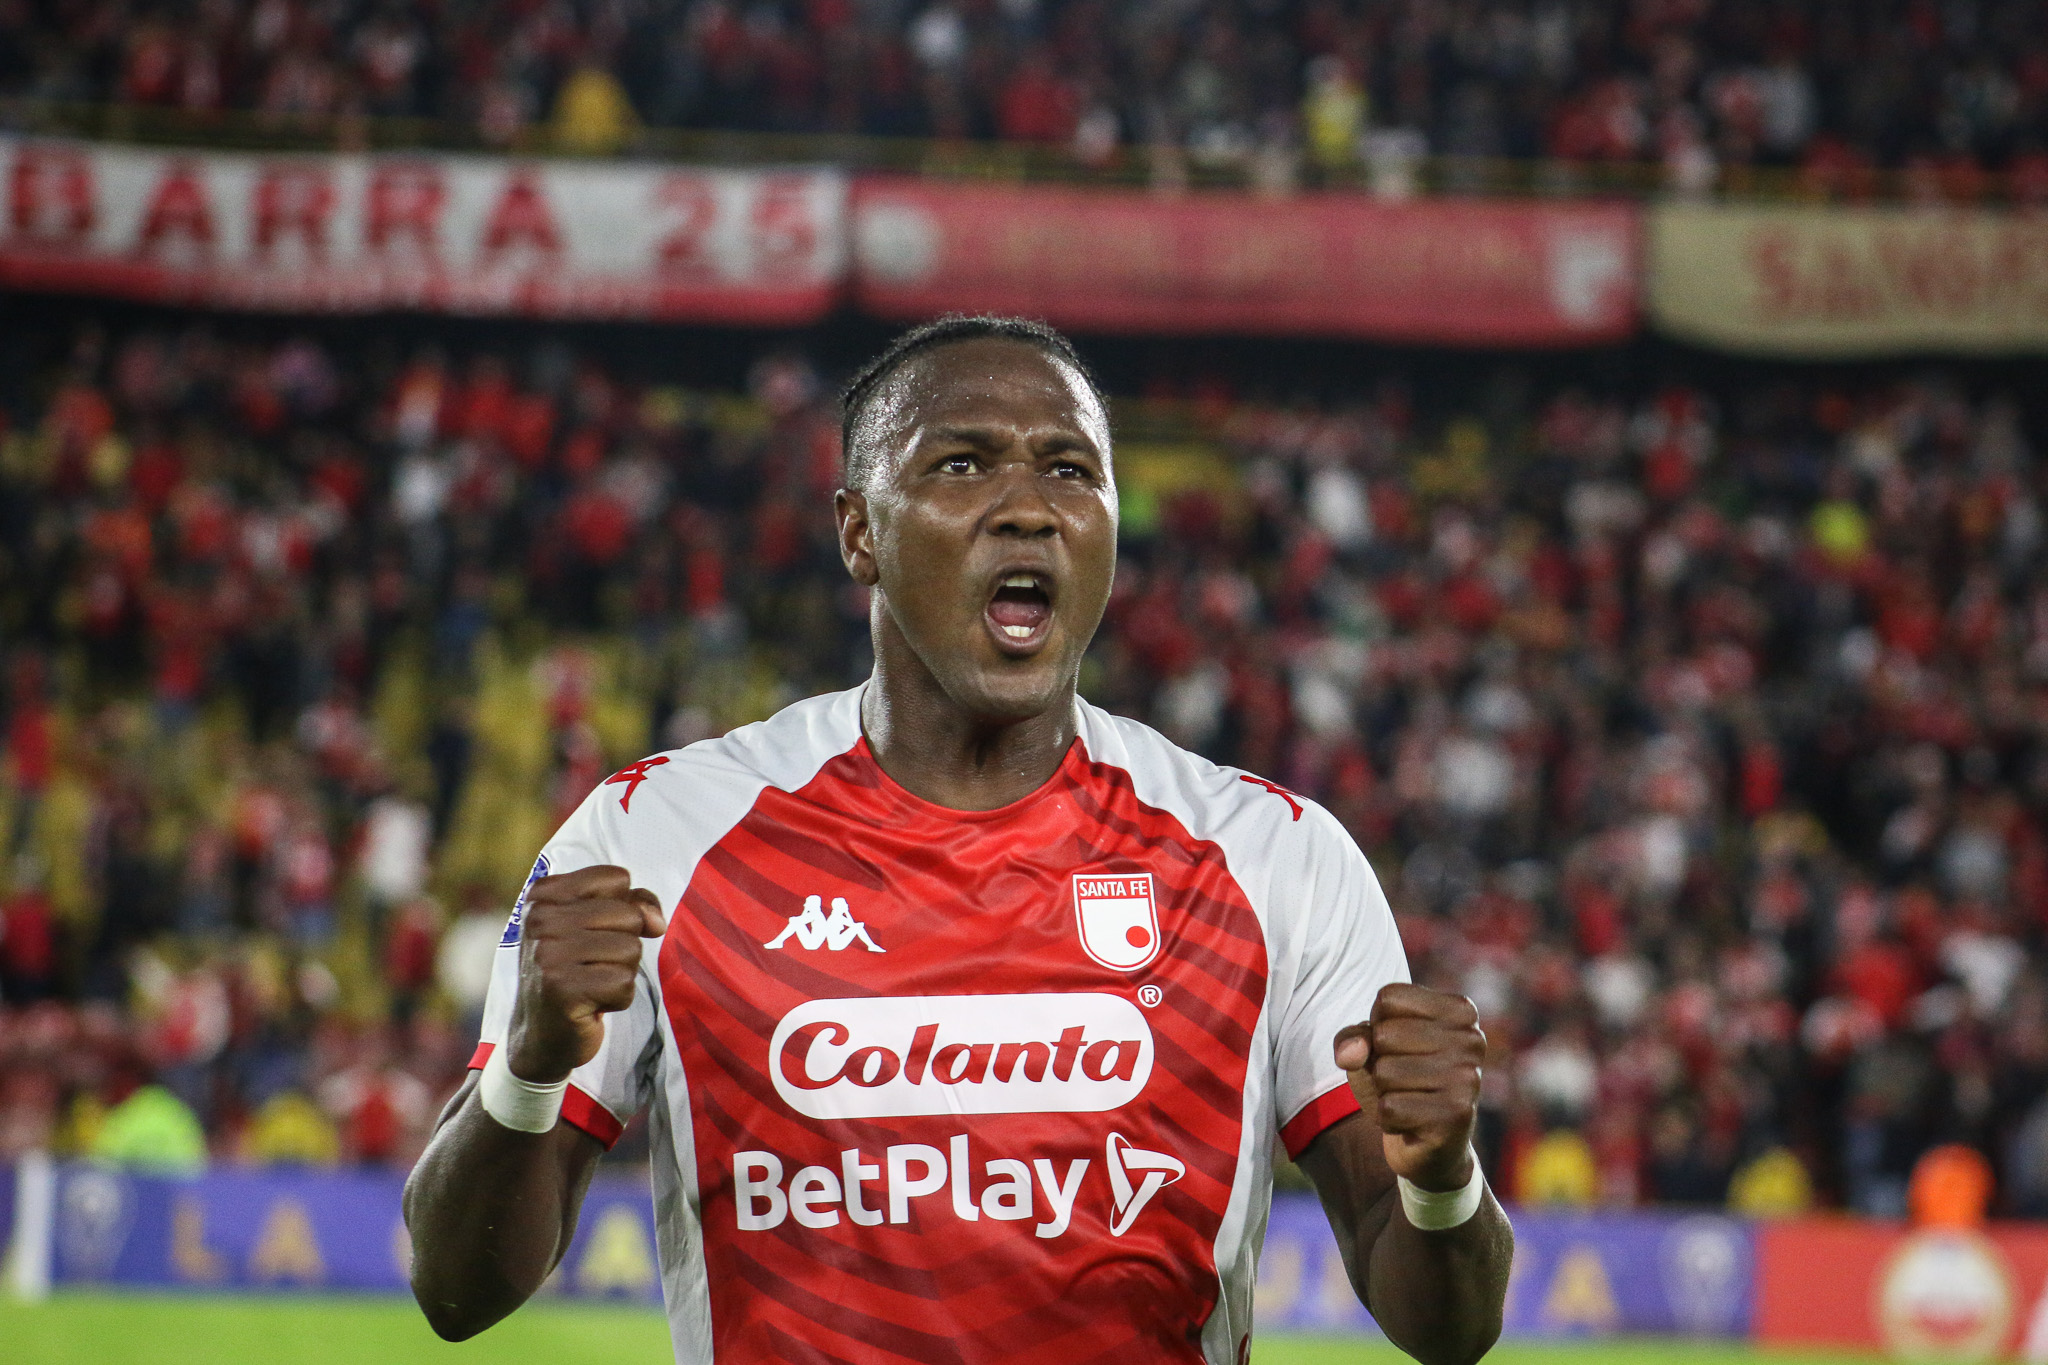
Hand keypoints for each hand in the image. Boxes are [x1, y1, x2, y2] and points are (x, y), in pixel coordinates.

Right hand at [507, 865, 664, 1082]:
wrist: (541, 1035)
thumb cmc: (576, 971)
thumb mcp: (599, 926)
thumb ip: (635, 904)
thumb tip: (657, 922)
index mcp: (543, 894)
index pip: (617, 878)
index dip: (623, 907)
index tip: (597, 931)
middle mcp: (540, 920)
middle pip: (629, 914)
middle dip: (623, 944)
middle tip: (591, 965)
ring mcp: (548, 955)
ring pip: (631, 949)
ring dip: (621, 973)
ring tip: (591, 984)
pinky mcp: (562, 990)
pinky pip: (624, 983)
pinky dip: (617, 998)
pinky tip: (590, 1004)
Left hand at [1334, 983, 1484, 1191]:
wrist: (1429, 1147)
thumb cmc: (1401, 1081)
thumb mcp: (1372, 1048)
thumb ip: (1352, 1038)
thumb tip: (1349, 1055)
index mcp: (1460, 1010)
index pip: (1388, 998)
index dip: (1378, 1025)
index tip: (1400, 1047)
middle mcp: (1472, 1039)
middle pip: (1384, 1035)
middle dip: (1378, 1062)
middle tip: (1402, 1080)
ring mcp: (1468, 1078)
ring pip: (1385, 1072)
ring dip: (1383, 1092)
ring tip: (1407, 1100)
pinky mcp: (1457, 1115)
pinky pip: (1389, 1107)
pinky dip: (1387, 1119)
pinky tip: (1410, 1123)